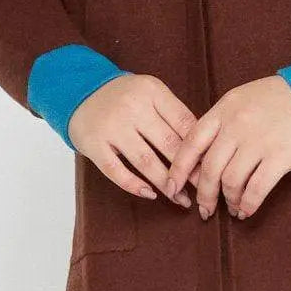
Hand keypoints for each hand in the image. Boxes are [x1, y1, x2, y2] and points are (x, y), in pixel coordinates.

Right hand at [68, 72, 203, 206]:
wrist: (80, 92)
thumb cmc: (125, 97)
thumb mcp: (151, 93)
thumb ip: (173, 113)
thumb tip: (202, 147)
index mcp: (152, 92)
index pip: (184, 122)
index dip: (200, 148)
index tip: (210, 166)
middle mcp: (132, 108)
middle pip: (168, 144)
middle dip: (188, 171)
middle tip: (202, 188)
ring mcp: (112, 127)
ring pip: (145, 161)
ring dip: (166, 184)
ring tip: (180, 199)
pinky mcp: (94, 145)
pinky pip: (116, 171)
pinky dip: (134, 185)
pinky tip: (150, 194)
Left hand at [165, 75, 290, 220]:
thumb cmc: (278, 98)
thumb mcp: (241, 99)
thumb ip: (220, 122)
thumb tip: (201, 153)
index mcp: (224, 109)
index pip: (191, 142)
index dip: (178, 168)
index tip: (172, 186)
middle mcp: (237, 125)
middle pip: (209, 168)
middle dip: (204, 194)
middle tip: (204, 208)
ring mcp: (259, 141)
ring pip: (231, 182)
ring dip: (229, 201)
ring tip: (232, 208)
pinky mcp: (280, 157)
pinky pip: (256, 189)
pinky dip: (248, 204)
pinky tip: (247, 210)